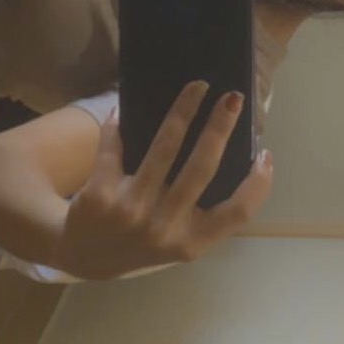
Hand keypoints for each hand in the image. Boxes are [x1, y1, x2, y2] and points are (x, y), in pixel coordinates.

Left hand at [61, 82, 272, 280]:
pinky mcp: (100, 194)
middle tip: (232, 98)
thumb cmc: (139, 242)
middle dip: (220, 126)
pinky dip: (120, 123)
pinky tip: (125, 108)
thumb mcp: (175, 241)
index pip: (237, 214)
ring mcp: (131, 211)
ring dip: (184, 109)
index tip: (265, 154)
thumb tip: (224, 150)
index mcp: (190, 242)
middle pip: (202, 167)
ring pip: (164, 148)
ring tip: (196, 87)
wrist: (79, 256)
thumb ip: (198, 213)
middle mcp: (163, 228)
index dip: (258, 184)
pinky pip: (115, 145)